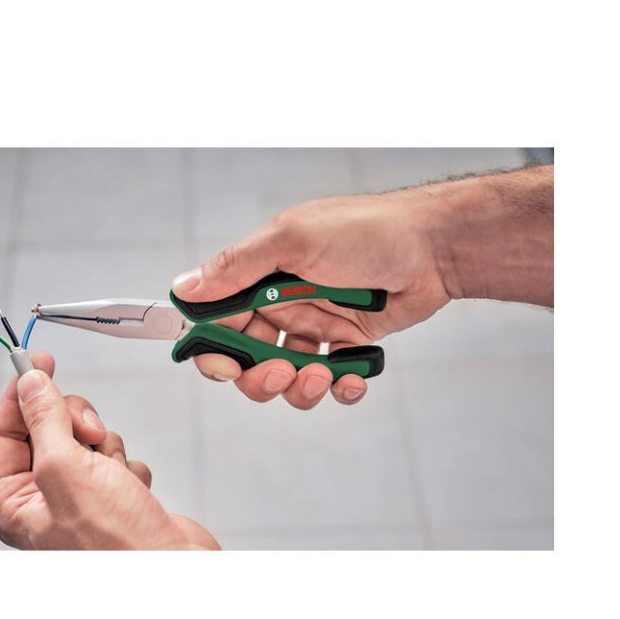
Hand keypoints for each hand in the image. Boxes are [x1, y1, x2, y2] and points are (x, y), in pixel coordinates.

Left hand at [0, 351, 218, 549]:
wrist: (173, 568)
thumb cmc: (115, 541)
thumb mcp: (65, 468)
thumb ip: (44, 419)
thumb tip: (29, 382)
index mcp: (16, 503)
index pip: (3, 433)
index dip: (20, 394)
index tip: (38, 361)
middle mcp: (44, 501)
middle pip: (47, 429)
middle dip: (73, 422)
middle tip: (89, 432)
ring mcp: (81, 498)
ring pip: (85, 440)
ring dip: (105, 447)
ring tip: (114, 473)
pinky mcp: (115, 496)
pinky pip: (115, 457)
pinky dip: (127, 466)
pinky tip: (132, 490)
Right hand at [172, 189, 451, 408]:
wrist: (435, 246)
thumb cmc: (367, 231)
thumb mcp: (293, 240)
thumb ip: (237, 268)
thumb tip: (184, 288)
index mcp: (259, 275)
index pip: (216, 320)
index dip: (213, 350)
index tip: (226, 367)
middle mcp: (281, 301)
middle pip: (246, 359)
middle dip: (260, 377)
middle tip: (283, 372)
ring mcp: (313, 323)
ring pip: (285, 376)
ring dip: (300, 387)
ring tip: (326, 373)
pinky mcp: (346, 342)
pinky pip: (329, 379)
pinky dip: (338, 387)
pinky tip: (352, 377)